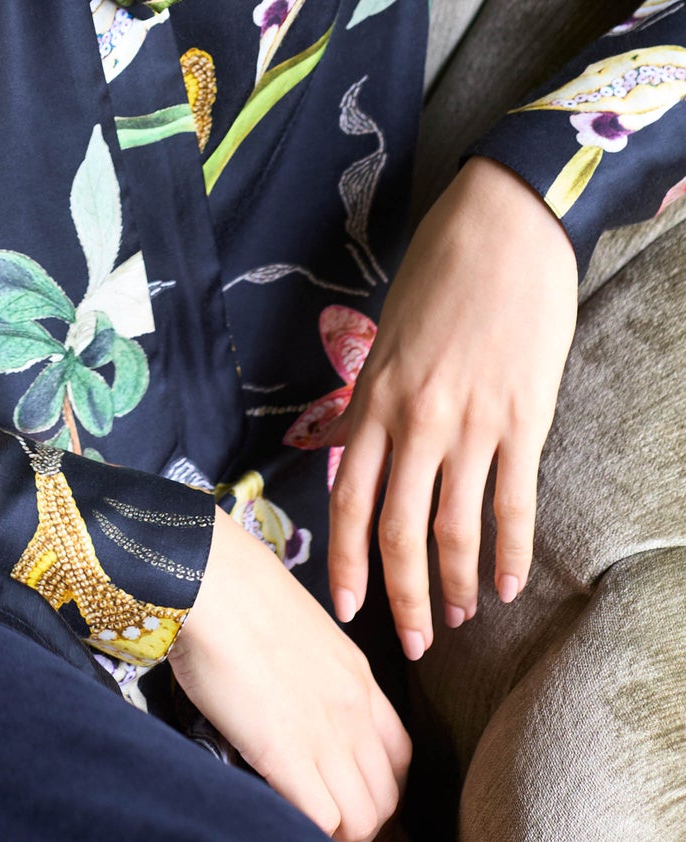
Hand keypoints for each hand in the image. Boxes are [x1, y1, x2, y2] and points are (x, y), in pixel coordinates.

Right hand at [170, 504, 410, 838]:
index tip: (347, 792)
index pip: (400, 758)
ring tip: (304, 821)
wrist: (212, 579)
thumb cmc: (238, 591)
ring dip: (337, 830)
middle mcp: (354, 710)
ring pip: (362, 820)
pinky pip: (324, 821)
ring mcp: (325, 735)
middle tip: (323, 816)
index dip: (377, 786)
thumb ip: (310, 670)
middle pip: (386, 797)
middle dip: (360, 819)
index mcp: (358, 677)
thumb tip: (293, 698)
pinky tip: (283, 813)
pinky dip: (309, 828)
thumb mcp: (298, 629)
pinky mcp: (287, 755)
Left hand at [325, 153, 577, 657]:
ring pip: (453, 528)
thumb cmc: (441, 269)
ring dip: (453, 586)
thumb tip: (352, 443)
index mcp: (373, 395)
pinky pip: (512, 503)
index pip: (349, 499)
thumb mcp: (388, 332)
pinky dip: (508, 553)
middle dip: (401, 597)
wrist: (503, 225)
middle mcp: (415, 417)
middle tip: (410, 644)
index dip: (347, 563)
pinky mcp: (522, 419)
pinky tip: (505, 585)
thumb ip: (372, 395)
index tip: (348, 608)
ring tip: (456, 620)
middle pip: (398, 531)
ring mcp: (470, 422)